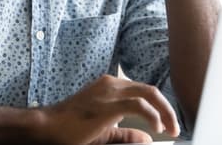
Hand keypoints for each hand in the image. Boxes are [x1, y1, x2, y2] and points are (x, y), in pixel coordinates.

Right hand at [37, 74, 179, 144]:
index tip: (167, 123)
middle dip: (167, 109)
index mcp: (110, 86)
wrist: (47, 127)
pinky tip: (157, 128)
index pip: (143, 91)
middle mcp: (112, 84)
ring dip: (165, 112)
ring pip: (149, 94)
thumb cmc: (70, 128)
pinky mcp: (109, 104)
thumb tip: (147, 139)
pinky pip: (140, 105)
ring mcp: (110, 91)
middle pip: (150, 90)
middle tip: (175, 128)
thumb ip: (125, 134)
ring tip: (171, 129)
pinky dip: (153, 116)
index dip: (160, 107)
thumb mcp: (103, 132)